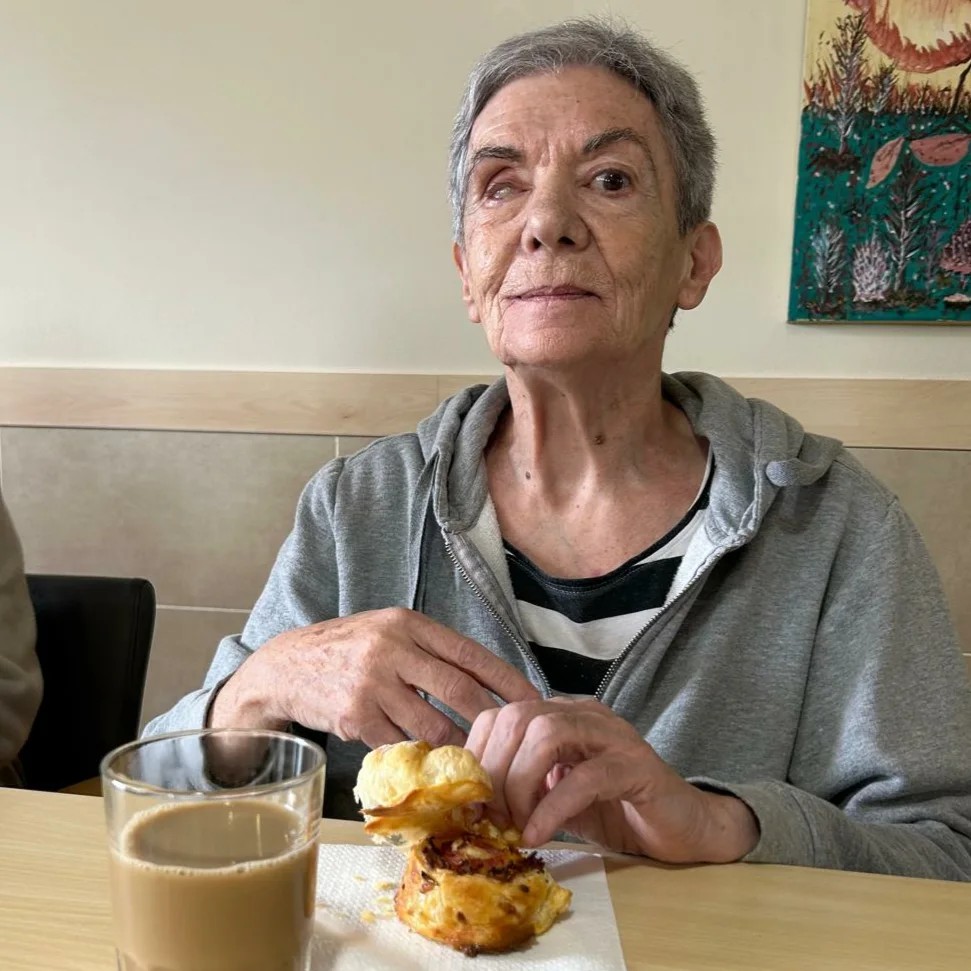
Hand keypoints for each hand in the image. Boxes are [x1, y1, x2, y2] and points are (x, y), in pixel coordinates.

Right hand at [210, 608, 539, 747]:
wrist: (285, 666)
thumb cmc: (347, 648)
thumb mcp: (387, 631)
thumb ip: (428, 649)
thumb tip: (482, 680)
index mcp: (408, 624)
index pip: (469, 652)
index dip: (506, 678)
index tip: (532, 698)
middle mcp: (392, 648)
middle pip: (458, 689)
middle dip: (492, 718)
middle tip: (516, 738)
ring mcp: (372, 683)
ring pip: (432, 724)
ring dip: (459, 747)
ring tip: (479, 759)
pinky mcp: (355, 716)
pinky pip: (400, 744)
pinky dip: (419, 757)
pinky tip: (432, 765)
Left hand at [466, 698, 758, 862]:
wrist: (684, 830)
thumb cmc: (617, 813)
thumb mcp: (555, 796)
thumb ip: (521, 787)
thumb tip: (472, 803)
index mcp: (561, 715)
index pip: (501, 714)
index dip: (477, 754)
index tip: (470, 801)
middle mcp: (584, 715)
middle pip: (518, 718)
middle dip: (494, 770)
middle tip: (491, 817)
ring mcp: (612, 736)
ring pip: (546, 735)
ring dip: (520, 785)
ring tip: (517, 825)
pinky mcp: (636, 767)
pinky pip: (584, 777)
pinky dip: (552, 808)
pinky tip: (539, 835)